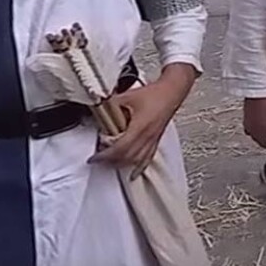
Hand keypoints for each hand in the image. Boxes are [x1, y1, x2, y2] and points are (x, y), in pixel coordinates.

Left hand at [89, 63, 195, 178]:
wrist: (172, 91)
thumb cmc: (155, 93)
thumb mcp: (127, 96)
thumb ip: (111, 104)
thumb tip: (97, 109)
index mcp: (140, 126)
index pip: (120, 148)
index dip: (105, 156)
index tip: (94, 158)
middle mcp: (147, 136)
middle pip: (127, 158)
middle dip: (110, 162)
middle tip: (98, 161)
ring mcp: (153, 140)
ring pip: (136, 160)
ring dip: (121, 164)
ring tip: (110, 164)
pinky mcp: (156, 140)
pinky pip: (146, 159)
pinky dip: (138, 168)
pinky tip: (133, 174)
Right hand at [243, 96, 265, 147]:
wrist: (259, 91)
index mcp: (258, 135)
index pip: (265, 144)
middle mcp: (250, 130)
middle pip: (258, 137)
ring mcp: (246, 120)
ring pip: (254, 128)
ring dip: (262, 126)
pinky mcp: (245, 110)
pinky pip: (252, 119)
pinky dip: (258, 119)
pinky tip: (265, 113)